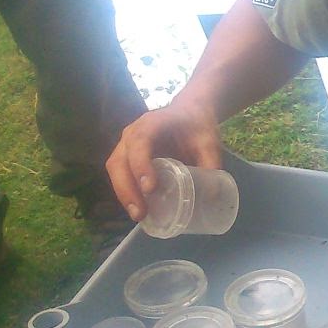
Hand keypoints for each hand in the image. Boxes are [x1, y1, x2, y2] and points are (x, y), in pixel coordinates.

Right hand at [105, 99, 224, 220]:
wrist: (190, 112)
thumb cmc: (198, 125)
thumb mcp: (209, 141)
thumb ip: (211, 163)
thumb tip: (212, 195)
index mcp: (152, 123)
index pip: (139, 143)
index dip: (141, 165)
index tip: (150, 188)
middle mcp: (132, 133)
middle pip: (119, 161)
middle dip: (127, 189)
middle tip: (140, 213)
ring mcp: (126, 144)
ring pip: (115, 169)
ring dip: (124, 193)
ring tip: (139, 215)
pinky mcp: (128, 156)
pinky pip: (120, 174)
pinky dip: (126, 191)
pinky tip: (138, 208)